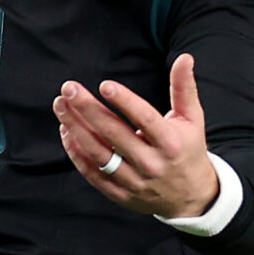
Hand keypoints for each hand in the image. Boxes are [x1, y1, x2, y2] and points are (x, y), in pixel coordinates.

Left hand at [55, 52, 216, 218]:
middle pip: (114, 134)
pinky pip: (92, 173)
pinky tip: (66, 131)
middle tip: (69, 89)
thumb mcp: (192, 119)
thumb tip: (185, 57)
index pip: (144, 119)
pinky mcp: (118, 193)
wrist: (190, 197)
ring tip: (61, 106)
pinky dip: (76, 153)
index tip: (104, 85)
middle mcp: (151, 163)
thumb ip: (184, 88)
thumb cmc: (187, 149)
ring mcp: (133, 180)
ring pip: (98, 153)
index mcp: (170, 142)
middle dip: (88, 109)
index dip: (124, 102)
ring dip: (76, 128)